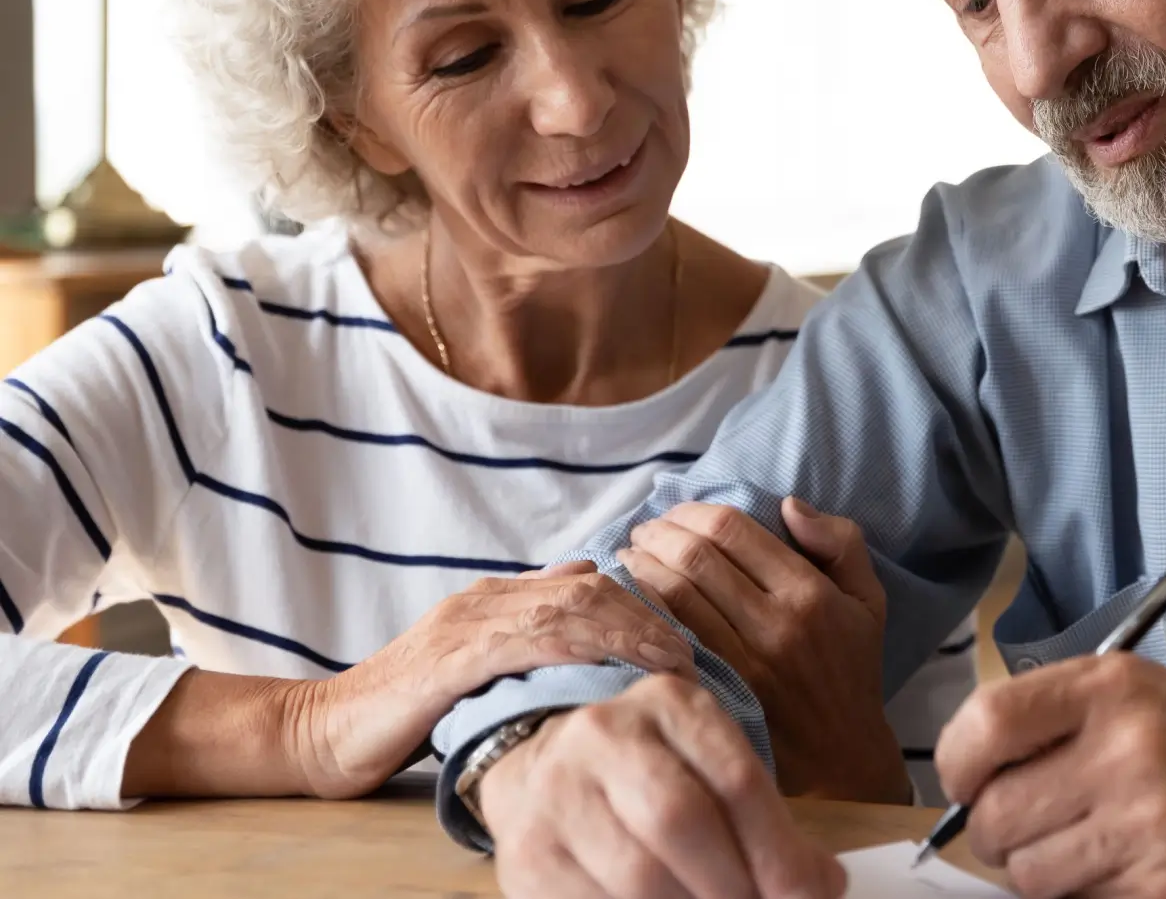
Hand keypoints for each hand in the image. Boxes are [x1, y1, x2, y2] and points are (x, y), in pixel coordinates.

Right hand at [284, 562, 692, 797]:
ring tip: (670, 663)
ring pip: (568, 609)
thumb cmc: (404, 711)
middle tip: (692, 653)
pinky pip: (527, 641)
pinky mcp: (450, 660)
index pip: (590, 585)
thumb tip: (588, 595)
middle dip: (649, 617)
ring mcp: (466, 624)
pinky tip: (613, 667)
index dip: (644, 606)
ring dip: (628, 633)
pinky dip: (578, 649)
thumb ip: (525, 637)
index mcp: (496, 599)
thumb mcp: (475, 668)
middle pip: (589, 589)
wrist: (321, 733)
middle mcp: (486, 599)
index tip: (685, 639)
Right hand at [479, 672, 846, 898]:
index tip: (804, 895)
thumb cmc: (648, 776)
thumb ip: (768, 824)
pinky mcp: (527, 851)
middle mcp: (607, 733)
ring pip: (638, 875)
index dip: (778, 852)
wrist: (541, 769)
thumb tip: (824, 885)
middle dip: (732, 886)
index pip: (737, 780)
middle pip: (681, 821)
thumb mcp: (711, 772)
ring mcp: (558, 790)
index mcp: (672, 704)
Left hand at [616, 497, 909, 801]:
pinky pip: (667, 637)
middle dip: (659, 533)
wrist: (840, 758)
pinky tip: (631, 599)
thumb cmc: (850, 670)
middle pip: (696, 556)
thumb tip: (787, 505)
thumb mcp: (868, 600)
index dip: (694, 512)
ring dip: (641, 566)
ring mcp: (742, 662)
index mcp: (809, 593)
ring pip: (674, 594)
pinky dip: (642, 610)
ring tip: (629, 556)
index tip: (677, 513)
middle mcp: (775, 624)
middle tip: (644, 530)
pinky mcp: (717, 691)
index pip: (733, 530)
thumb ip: (841, 541)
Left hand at [935, 653, 1165, 898]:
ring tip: (1079, 844)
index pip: (987, 725)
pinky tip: (1118, 866)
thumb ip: (1048, 715)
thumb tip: (966, 774)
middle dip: (994, 830)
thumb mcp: (1129, 686)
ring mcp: (1151, 827)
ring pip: (1030, 876)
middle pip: (997, 816)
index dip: (956, 763)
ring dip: (1038, 868)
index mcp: (1110, 690)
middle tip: (1020, 824)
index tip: (963, 780)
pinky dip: (1085, 894)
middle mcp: (1128, 753)